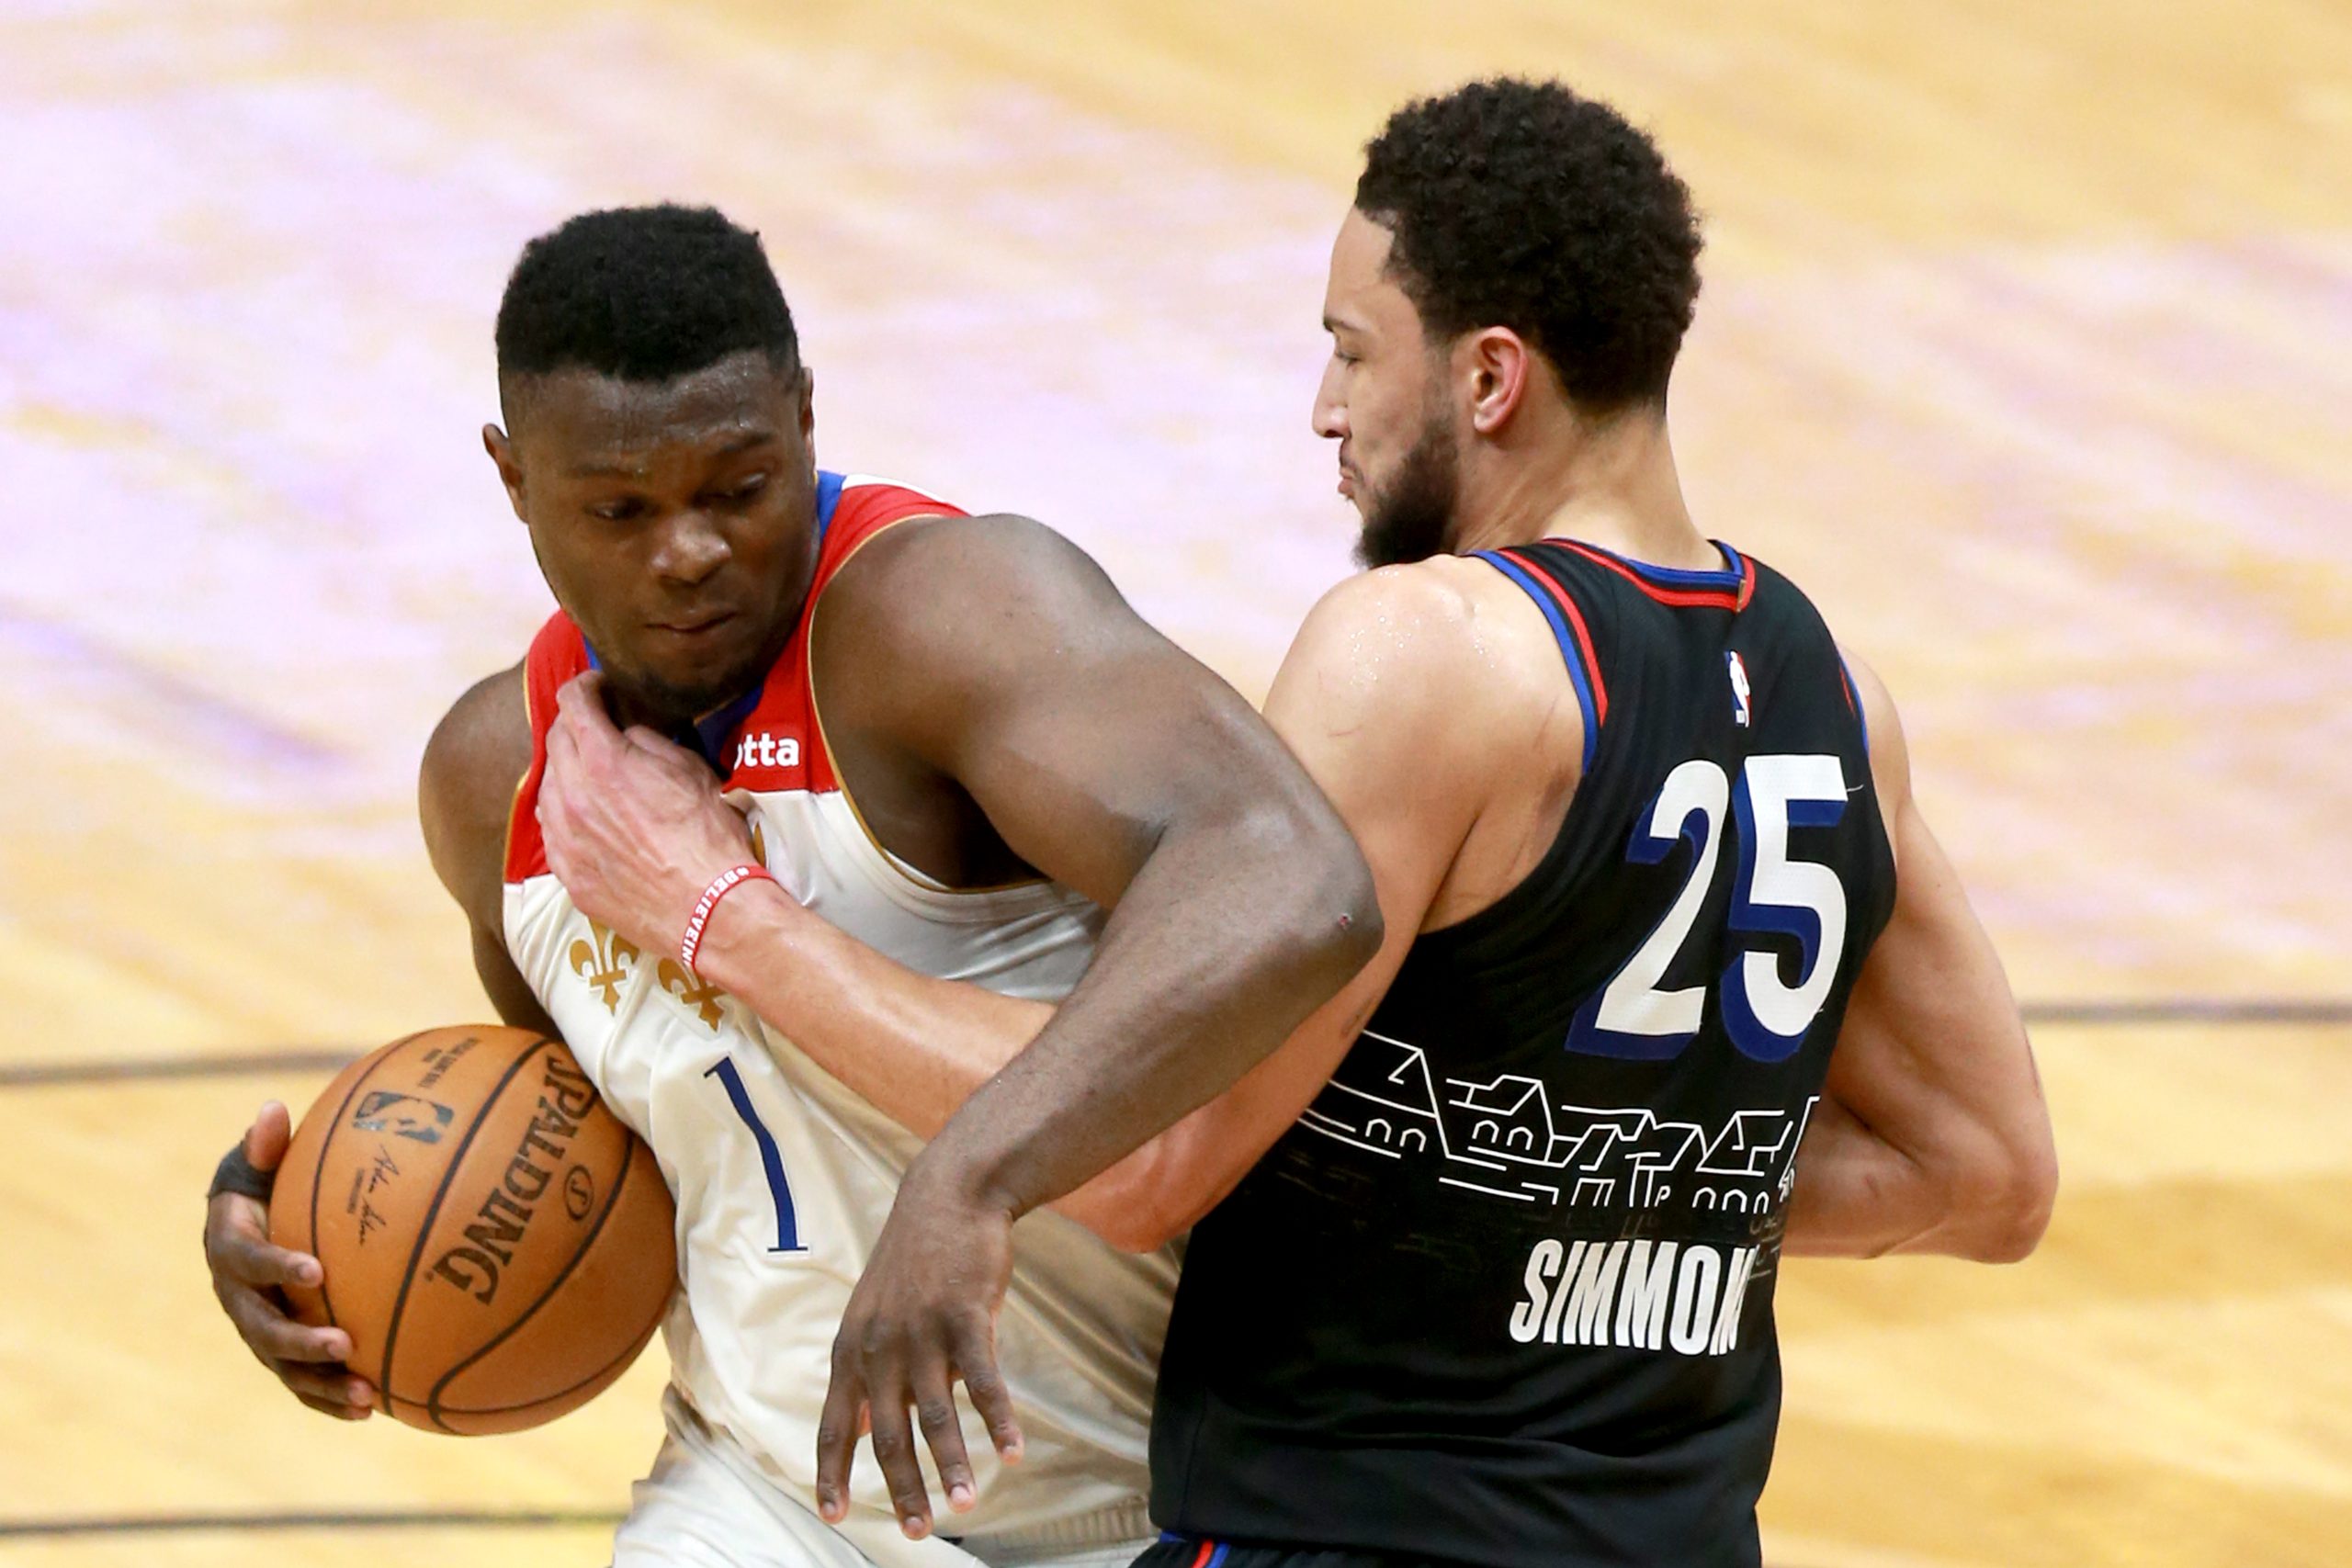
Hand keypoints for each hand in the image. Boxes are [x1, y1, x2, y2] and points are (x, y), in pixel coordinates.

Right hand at [203, 1103, 375, 1419]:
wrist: (242, 1224)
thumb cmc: (262, 1182)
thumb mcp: (258, 1160)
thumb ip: (265, 1144)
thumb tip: (273, 1110)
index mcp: (230, 1247)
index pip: (249, 1260)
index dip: (278, 1266)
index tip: (317, 1270)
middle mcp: (236, 1297)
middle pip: (262, 1328)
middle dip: (301, 1340)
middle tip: (343, 1343)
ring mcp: (255, 1328)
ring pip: (283, 1365)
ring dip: (321, 1382)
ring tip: (365, 1396)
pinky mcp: (277, 1351)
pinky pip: (301, 1380)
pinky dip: (329, 1397)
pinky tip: (372, 1409)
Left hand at [540, 670, 757, 955]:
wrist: (709, 908)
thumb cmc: (710, 838)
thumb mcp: (691, 771)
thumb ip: (650, 744)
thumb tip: (628, 737)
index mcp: (604, 761)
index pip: (573, 703)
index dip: (584, 685)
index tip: (596, 685)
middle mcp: (572, 796)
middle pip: (554, 742)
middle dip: (574, 725)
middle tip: (596, 725)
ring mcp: (564, 838)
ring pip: (547, 788)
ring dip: (566, 771)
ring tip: (592, 775)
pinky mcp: (568, 874)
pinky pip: (552, 831)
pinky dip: (565, 814)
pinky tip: (589, 818)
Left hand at [815, 1156, 1022, 1538]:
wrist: (948, 1199)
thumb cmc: (915, 1264)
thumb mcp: (875, 1315)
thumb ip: (873, 1372)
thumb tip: (871, 1430)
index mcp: (851, 1349)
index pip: (835, 1424)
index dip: (832, 1471)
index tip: (832, 1515)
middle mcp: (880, 1346)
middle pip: (887, 1434)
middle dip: (902, 1488)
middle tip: (918, 1531)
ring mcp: (922, 1332)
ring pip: (936, 1415)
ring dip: (953, 1465)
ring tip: (967, 1505)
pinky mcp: (966, 1316)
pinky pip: (985, 1381)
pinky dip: (998, 1420)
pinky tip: (1012, 1452)